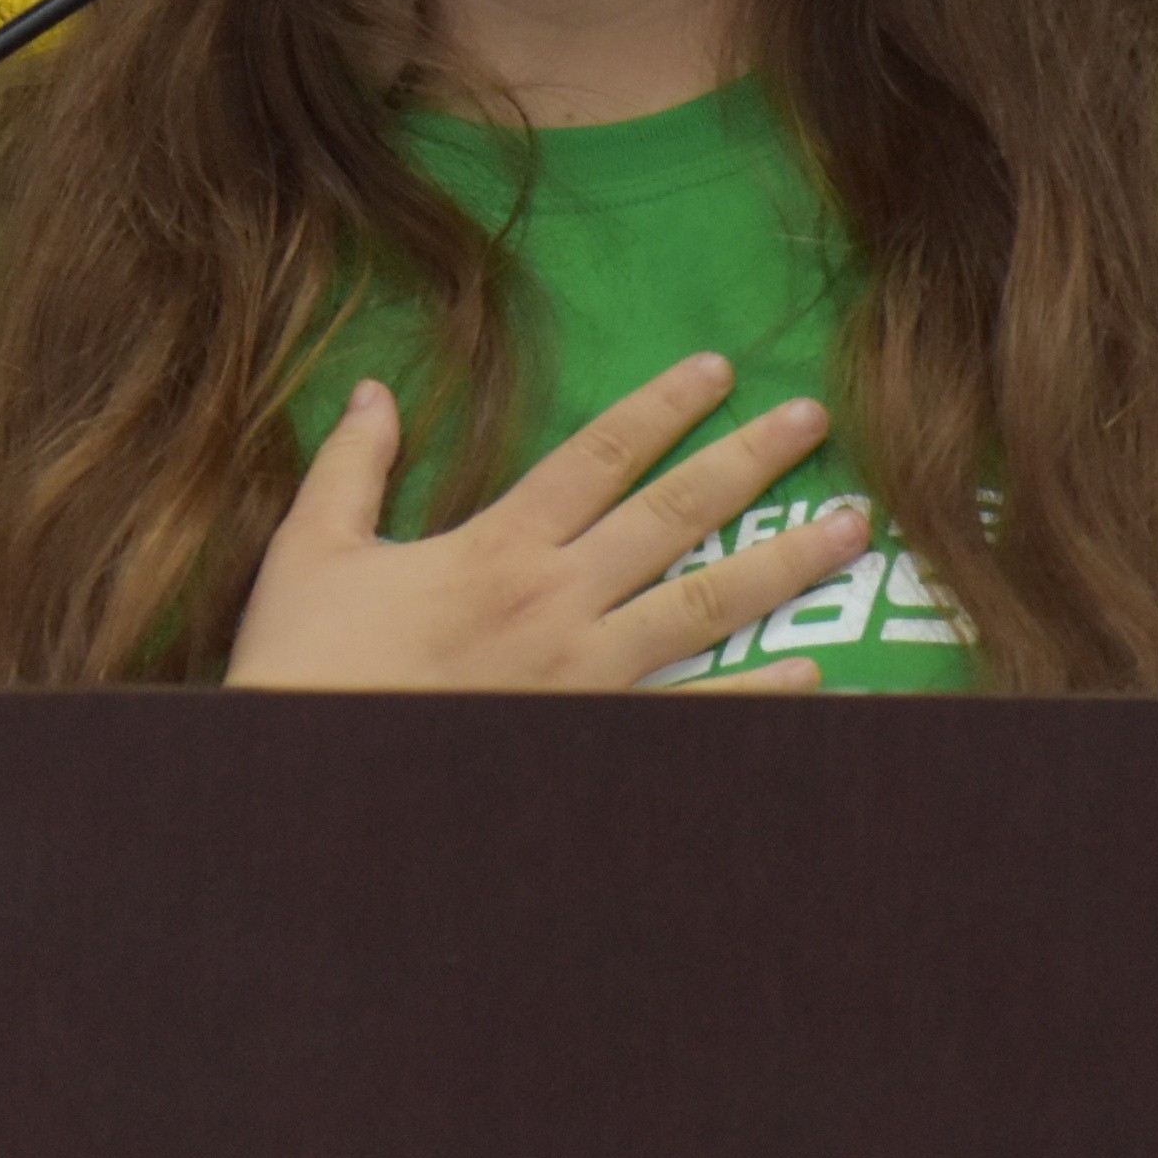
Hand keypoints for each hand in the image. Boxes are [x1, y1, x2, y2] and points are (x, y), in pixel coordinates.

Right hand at [224, 353, 869, 692]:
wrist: (312, 789)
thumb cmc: (304, 670)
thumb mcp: (312, 553)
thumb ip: (353, 468)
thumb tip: (374, 393)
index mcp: (496, 546)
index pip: (597, 455)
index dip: (660, 405)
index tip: (717, 369)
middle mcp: (558, 600)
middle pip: (673, 514)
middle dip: (748, 460)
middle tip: (813, 419)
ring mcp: (586, 676)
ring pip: (706, 605)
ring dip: (784, 563)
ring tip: (853, 529)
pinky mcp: (594, 739)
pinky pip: (695, 714)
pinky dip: (760, 696)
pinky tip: (817, 677)